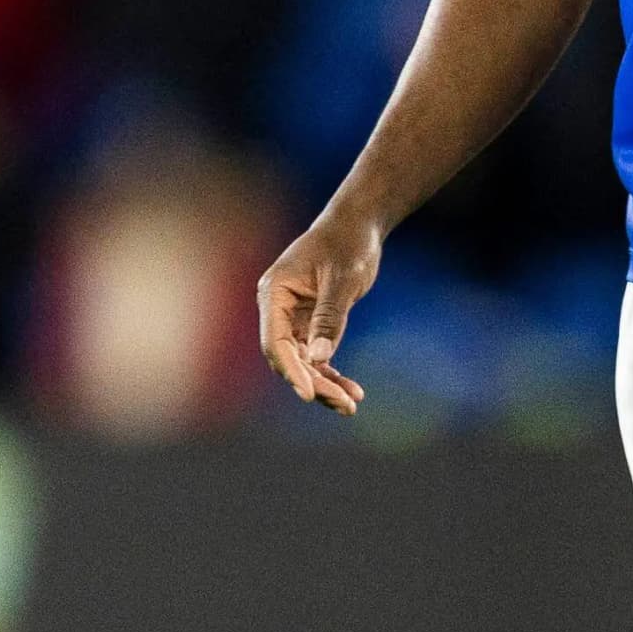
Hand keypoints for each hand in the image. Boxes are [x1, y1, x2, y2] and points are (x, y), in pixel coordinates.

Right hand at [255, 215, 379, 413]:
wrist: (357, 227)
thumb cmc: (347, 244)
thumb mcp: (342, 279)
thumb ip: (330, 316)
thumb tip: (320, 358)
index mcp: (274, 293)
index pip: (275, 341)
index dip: (291, 370)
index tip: (309, 393)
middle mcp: (277, 309)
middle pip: (288, 358)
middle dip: (314, 383)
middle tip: (345, 404)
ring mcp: (292, 319)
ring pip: (303, 363)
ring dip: (324, 385)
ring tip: (351, 404)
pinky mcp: (310, 324)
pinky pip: (317, 356)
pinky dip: (332, 374)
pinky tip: (352, 391)